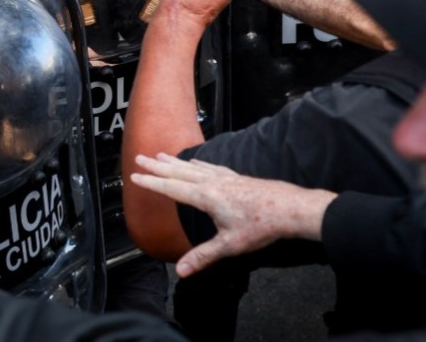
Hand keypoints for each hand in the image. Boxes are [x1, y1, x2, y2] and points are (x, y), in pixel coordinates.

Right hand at [130, 154, 335, 277]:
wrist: (290, 209)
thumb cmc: (262, 225)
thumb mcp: (230, 245)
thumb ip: (203, 256)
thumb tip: (181, 270)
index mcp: (207, 196)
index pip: (172, 188)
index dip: (152, 182)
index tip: (135, 175)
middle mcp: (213, 183)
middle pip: (179, 172)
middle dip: (157, 166)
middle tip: (139, 157)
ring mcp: (225, 178)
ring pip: (193, 167)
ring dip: (174, 161)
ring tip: (161, 155)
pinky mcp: (236, 178)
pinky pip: (210, 166)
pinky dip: (198, 163)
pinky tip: (195, 162)